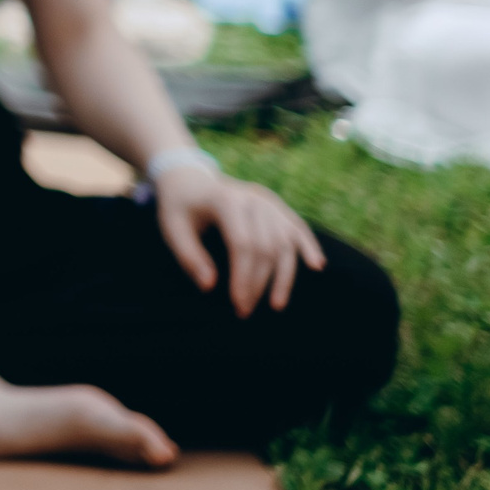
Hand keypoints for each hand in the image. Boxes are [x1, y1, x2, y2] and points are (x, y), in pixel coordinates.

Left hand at [154, 166, 325, 316]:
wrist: (189, 179)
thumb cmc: (180, 209)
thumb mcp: (172, 229)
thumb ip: (189, 257)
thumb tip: (209, 286)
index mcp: (226, 200)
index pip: (242, 244)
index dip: (243, 277)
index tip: (238, 304)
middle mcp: (252, 198)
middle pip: (265, 247)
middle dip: (258, 282)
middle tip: (245, 310)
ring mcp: (268, 201)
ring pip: (285, 242)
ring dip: (284, 276)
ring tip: (276, 305)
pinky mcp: (277, 206)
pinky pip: (297, 227)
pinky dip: (308, 246)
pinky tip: (316, 266)